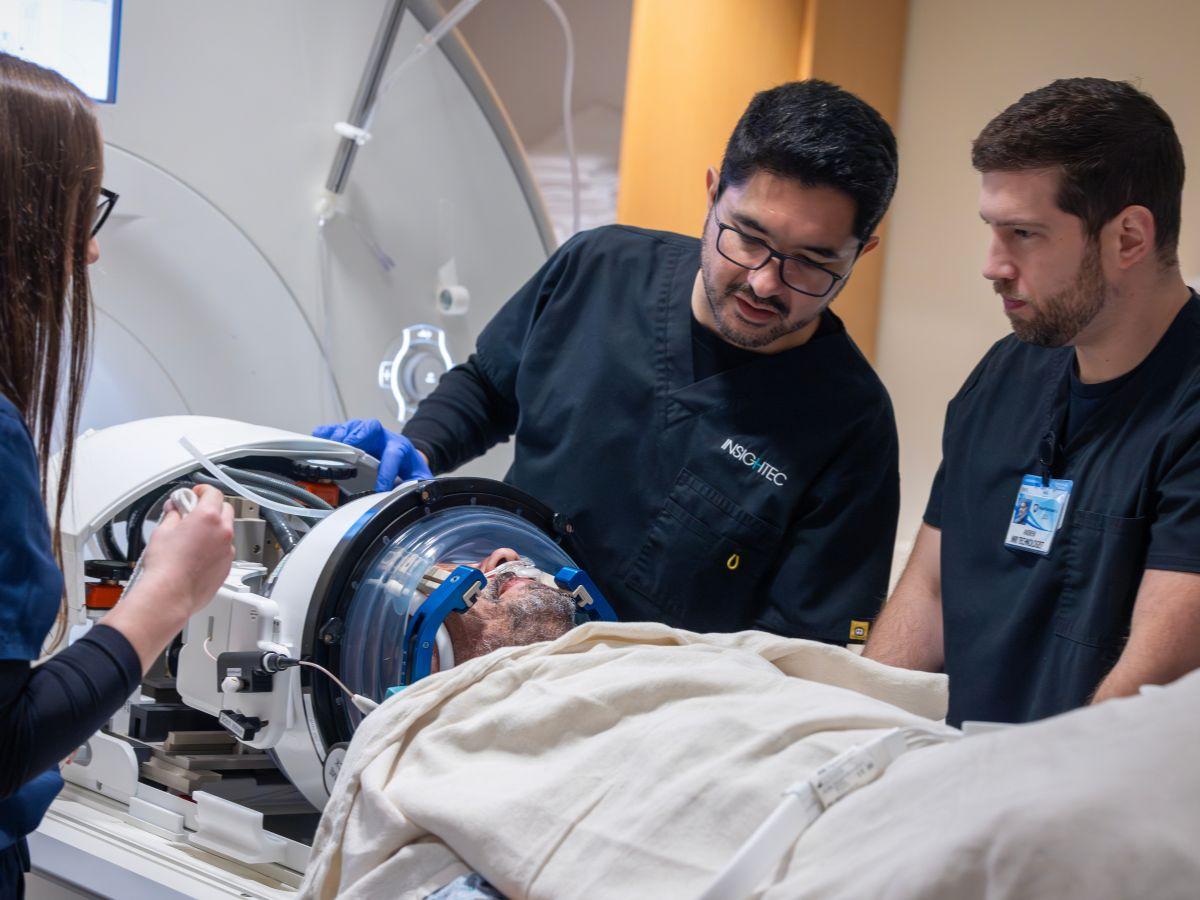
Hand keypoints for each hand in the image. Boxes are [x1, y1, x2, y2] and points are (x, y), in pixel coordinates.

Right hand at [103, 485, 234, 670]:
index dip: (202, 491)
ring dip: (214, 529)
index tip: (194, 494)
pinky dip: (215, 547)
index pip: (213, 493)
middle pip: (224, 509)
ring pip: (226, 531)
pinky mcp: (226, 566)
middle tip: (193, 513)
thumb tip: (175, 509)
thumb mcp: (162, 531)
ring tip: (192, 538)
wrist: (170, 594)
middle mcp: (223, 532)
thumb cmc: (165, 566)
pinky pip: (224, 550)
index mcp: (208, 517)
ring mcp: (227, 550)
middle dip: (210, 508)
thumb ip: (173, 514)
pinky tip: (197, 555)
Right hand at [313, 418, 432, 490]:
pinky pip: (339, 428)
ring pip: (355, 426)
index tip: (380, 488)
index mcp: (400, 447)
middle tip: (349, 450)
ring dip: (343, 435)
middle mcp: (383, 436)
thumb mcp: (419, 477)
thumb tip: (418, 495)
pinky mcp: (354, 434)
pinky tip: (320, 438)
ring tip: (332, 447)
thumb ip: (419, 485)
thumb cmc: (408, 466)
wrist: (405, 455)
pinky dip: (328, 432)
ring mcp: (367, 433)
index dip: (387, 472)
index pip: (394, 456)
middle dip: (360, 437)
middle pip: (372, 428)